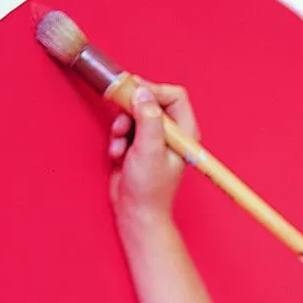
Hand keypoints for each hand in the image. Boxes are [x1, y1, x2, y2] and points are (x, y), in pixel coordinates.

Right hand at [108, 78, 199, 223]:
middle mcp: (172, 132)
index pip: (174, 95)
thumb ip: (148, 119)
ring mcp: (154, 137)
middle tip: (121, 120)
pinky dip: (118, 138)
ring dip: (121, 126)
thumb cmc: (149, 189)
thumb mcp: (149, 150)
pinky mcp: (138, 143)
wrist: (136, 212)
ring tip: (121, 146)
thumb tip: (142, 92)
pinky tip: (118, 155)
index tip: (132, 94)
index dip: (152, 90)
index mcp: (185, 132)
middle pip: (151, 100)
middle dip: (131, 110)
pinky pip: (125, 127)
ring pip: (134, 113)